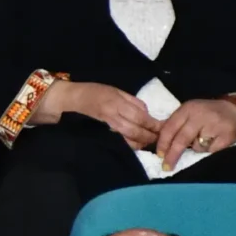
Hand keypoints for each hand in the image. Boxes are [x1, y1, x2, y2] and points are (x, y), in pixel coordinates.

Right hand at [33, 79, 155, 147]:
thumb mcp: (117, 90)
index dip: (153, 124)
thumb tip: (147, 113)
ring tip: (150, 143)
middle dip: (149, 136)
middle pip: (136, 130)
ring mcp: (106, 126)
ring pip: (127, 139)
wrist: (71, 99)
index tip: (164, 128)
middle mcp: (113, 115)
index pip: (140, 116)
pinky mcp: (101, 132)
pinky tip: (136, 145)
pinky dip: (129, 144)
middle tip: (160, 139)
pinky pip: (119, 141)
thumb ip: (133, 102)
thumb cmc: (94, 91)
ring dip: (141, 143)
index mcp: (118, 102)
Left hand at [152, 96, 235, 168]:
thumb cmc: (207, 115)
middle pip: (181, 139)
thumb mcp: (190, 114)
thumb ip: (176, 126)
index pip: (170, 128)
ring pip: (197, 146)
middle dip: (172, 155)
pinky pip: (211, 150)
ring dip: (197, 148)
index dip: (163, 144)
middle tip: (167, 167)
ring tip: (205, 139)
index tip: (159, 156)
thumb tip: (160, 147)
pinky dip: (210, 150)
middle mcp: (200, 114)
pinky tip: (215, 141)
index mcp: (188, 109)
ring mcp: (215, 123)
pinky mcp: (228, 134)